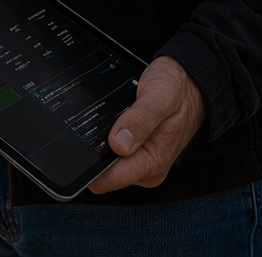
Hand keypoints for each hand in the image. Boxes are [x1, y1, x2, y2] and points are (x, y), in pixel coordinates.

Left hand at [88, 55, 204, 193]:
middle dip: (89, 154)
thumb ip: (141, 120)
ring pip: (105, 160)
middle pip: (104, 171)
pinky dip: (102, 139)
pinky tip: (99, 124)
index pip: (112, 177)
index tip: (70, 151)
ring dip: (94, 145)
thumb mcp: (161, 97)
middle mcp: (147, 166)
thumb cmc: (177, 89)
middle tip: (78, 127)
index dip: (88, 168)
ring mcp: (141, 159)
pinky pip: (110, 151)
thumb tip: (119, 144)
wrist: (191, 83)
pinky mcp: (136, 150)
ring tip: (92, 121)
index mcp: (154, 161)